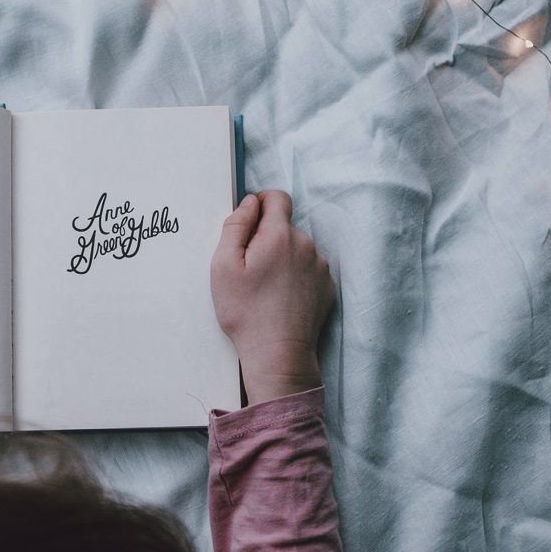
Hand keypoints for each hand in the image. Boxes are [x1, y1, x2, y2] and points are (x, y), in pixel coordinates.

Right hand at [210, 190, 335, 404]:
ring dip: (281, 258)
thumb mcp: (223, 266)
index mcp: (279, 235)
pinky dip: (294, 277)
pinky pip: (308, 270)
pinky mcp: (327, 287)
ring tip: (264, 288)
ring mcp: (320, 267)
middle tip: (248, 268)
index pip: (276, 198)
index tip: (248, 222)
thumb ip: (235, 226)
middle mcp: (306, 245)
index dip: (260, 204)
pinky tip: (280, 298)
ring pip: (296, 249)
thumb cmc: (246, 312)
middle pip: (284, 227)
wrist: (278, 354)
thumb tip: (249, 204)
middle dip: (266, 238)